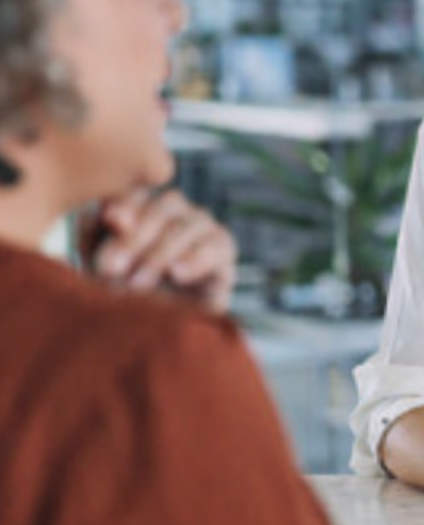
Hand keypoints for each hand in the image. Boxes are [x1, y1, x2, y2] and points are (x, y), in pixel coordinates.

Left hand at [84, 188, 236, 313]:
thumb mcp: (98, 262)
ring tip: (138, 284)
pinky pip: (219, 246)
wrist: (147, 335)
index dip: (127, 201)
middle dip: (138, 236)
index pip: (141, 189)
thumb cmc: (117, 294)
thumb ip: (101, 234)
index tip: (111, 220)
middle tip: (111, 268)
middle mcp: (178, 212)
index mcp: (144, 206)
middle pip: (168, 203)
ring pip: (193, 223)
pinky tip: (177, 274)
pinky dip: (196, 258)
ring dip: (162, 253)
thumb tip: (115, 215)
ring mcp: (205, 231)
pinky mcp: (225, 258)